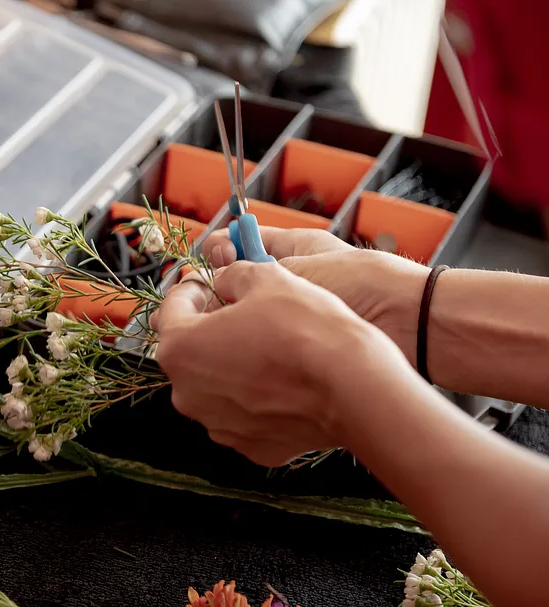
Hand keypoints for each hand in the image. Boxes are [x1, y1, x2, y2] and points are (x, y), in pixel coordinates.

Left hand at [151, 260, 408, 466]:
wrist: (352, 386)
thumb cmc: (304, 328)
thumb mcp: (266, 278)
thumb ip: (232, 275)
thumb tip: (225, 280)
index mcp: (178, 349)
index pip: (171, 310)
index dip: (192, 290)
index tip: (210, 284)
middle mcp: (186, 394)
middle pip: (191, 353)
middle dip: (211, 331)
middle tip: (244, 315)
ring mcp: (216, 425)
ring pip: (217, 387)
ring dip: (233, 366)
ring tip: (269, 349)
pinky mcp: (249, 447)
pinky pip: (246, 415)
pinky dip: (258, 399)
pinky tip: (285, 383)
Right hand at [204, 227, 430, 363]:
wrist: (413, 327)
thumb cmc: (363, 285)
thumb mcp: (298, 267)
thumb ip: (250, 269)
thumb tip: (212, 261)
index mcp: (294, 250)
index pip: (244, 244)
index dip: (219, 253)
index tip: (197, 268)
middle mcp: (293, 283)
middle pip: (243, 287)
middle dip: (221, 296)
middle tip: (199, 308)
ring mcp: (296, 319)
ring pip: (250, 321)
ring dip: (234, 327)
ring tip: (216, 333)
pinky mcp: (301, 350)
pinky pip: (266, 349)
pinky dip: (251, 353)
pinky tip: (238, 357)